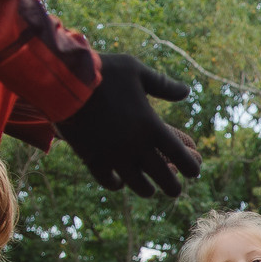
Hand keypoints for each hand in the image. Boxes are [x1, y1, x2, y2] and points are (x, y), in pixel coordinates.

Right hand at [54, 53, 202, 197]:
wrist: (65, 81)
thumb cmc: (104, 72)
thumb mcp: (137, 71)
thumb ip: (163, 85)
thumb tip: (186, 91)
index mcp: (151, 126)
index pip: (180, 155)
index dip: (190, 167)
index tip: (194, 172)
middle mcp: (136, 146)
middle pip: (163, 177)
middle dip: (172, 187)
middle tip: (175, 190)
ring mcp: (114, 155)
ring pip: (138, 185)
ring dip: (147, 190)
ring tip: (150, 190)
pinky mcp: (92, 159)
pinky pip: (109, 181)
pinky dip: (117, 184)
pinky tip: (120, 182)